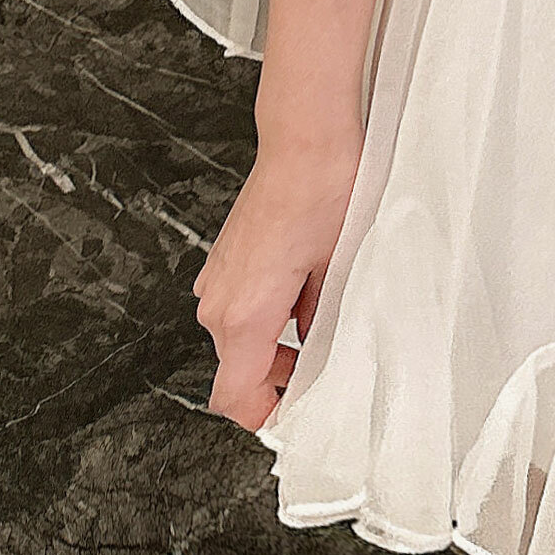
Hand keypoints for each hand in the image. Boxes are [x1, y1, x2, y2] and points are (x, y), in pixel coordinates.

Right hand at [192, 124, 364, 431]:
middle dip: (277, 377)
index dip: (266, 414)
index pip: (234, 398)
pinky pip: (238, 306)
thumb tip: (320, 357)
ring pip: (237, 340)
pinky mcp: (224, 259)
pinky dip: (265, 313)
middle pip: (237, 371)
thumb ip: (321, 328)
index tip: (297, 409)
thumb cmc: (324, 194)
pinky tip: (302, 290)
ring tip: (319, 318)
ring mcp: (217, 278)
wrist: (305, 140)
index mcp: (244, 314)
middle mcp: (219, 301)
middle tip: (323, 362)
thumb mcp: (337, 273)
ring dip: (272, 344)